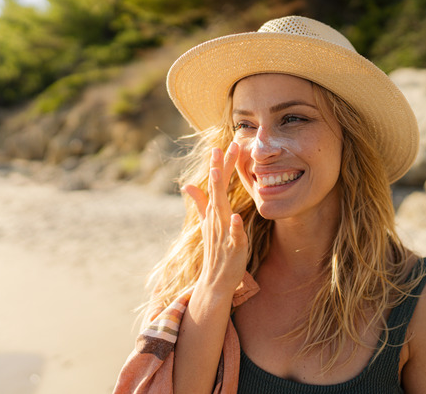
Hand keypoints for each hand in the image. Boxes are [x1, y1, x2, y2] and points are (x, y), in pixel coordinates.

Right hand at [181, 142, 247, 295]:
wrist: (215, 280)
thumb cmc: (215, 250)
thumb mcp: (207, 223)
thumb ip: (200, 203)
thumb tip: (188, 185)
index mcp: (213, 212)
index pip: (216, 184)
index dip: (219, 165)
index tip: (221, 145)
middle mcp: (216, 219)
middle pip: (217, 190)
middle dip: (219, 169)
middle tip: (221, 148)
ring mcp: (223, 232)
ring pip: (221, 209)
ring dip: (219, 192)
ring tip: (219, 174)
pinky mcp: (233, 247)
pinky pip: (233, 235)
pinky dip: (234, 227)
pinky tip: (237, 217)